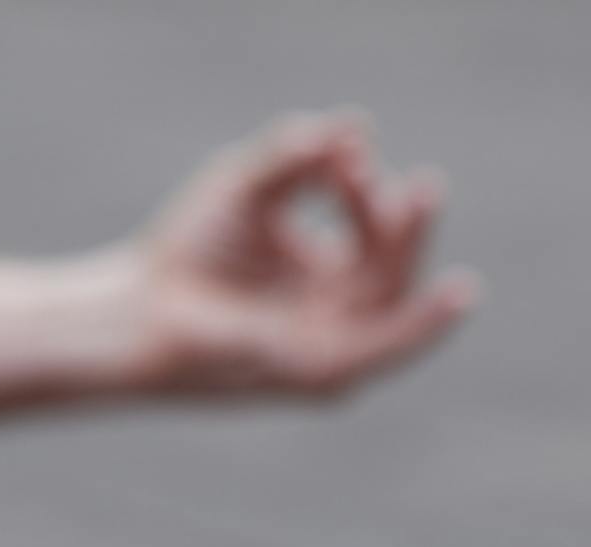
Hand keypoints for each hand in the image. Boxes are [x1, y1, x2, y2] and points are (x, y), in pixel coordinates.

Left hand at [134, 110, 478, 397]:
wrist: (133, 309)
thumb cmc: (188, 249)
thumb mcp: (245, 187)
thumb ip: (293, 156)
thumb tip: (352, 127)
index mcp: (330, 271)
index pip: (372, 227)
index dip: (366, 190)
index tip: (343, 159)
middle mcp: (337, 311)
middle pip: (392, 267)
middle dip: (407, 225)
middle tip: (422, 186)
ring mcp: (327, 346)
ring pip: (395, 309)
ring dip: (418, 259)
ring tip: (432, 211)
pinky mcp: (314, 375)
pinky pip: (381, 355)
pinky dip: (420, 328)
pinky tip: (456, 296)